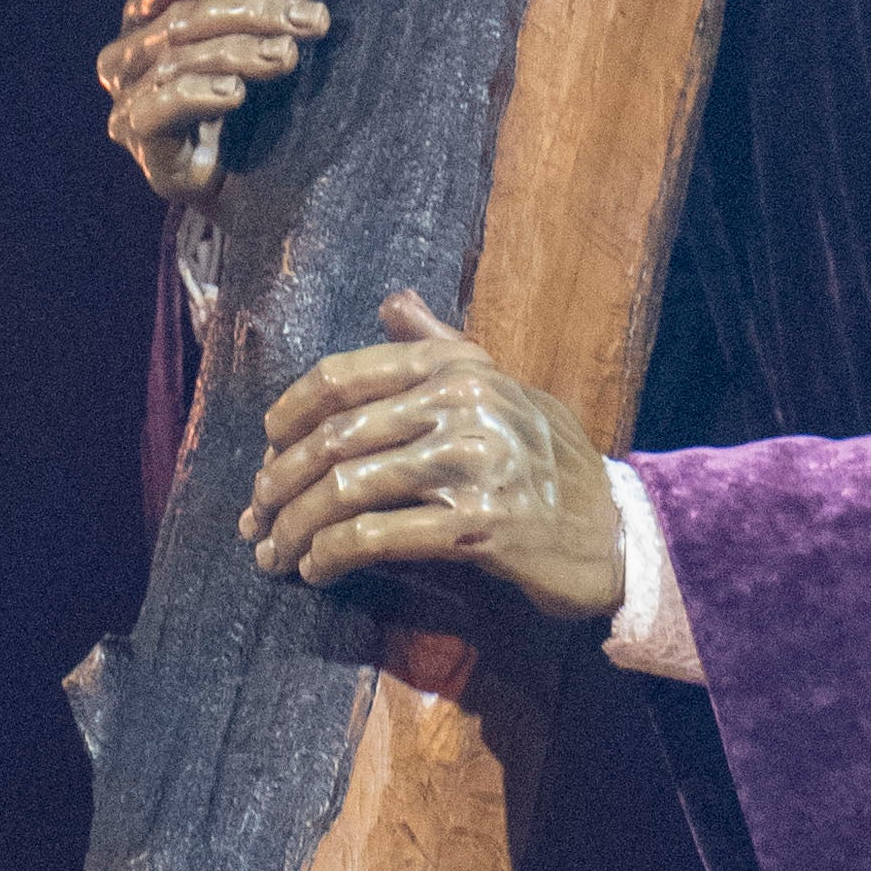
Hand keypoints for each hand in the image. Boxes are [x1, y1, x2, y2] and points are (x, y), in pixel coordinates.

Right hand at [100, 0, 323, 205]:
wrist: (244, 177)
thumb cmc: (248, 95)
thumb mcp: (249, 33)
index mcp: (150, 6)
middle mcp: (130, 44)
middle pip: (183, 9)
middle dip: (255, 8)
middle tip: (313, 19)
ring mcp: (127, 91)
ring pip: (177, 55)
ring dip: (241, 50)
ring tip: (290, 55)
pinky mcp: (136, 136)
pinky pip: (157, 107)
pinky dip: (198, 94)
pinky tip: (235, 93)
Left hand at [243, 290, 628, 627]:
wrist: (617, 532)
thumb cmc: (551, 462)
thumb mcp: (503, 387)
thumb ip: (443, 343)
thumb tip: (393, 300)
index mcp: (457, 367)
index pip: (343, 378)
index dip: (287, 417)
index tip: (264, 451)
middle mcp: (461, 404)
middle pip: (333, 439)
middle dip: (278, 484)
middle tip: (253, 517)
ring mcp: (470, 464)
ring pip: (345, 490)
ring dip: (294, 528)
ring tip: (274, 554)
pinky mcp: (475, 524)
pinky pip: (376, 536)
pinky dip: (332, 555)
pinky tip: (317, 570)